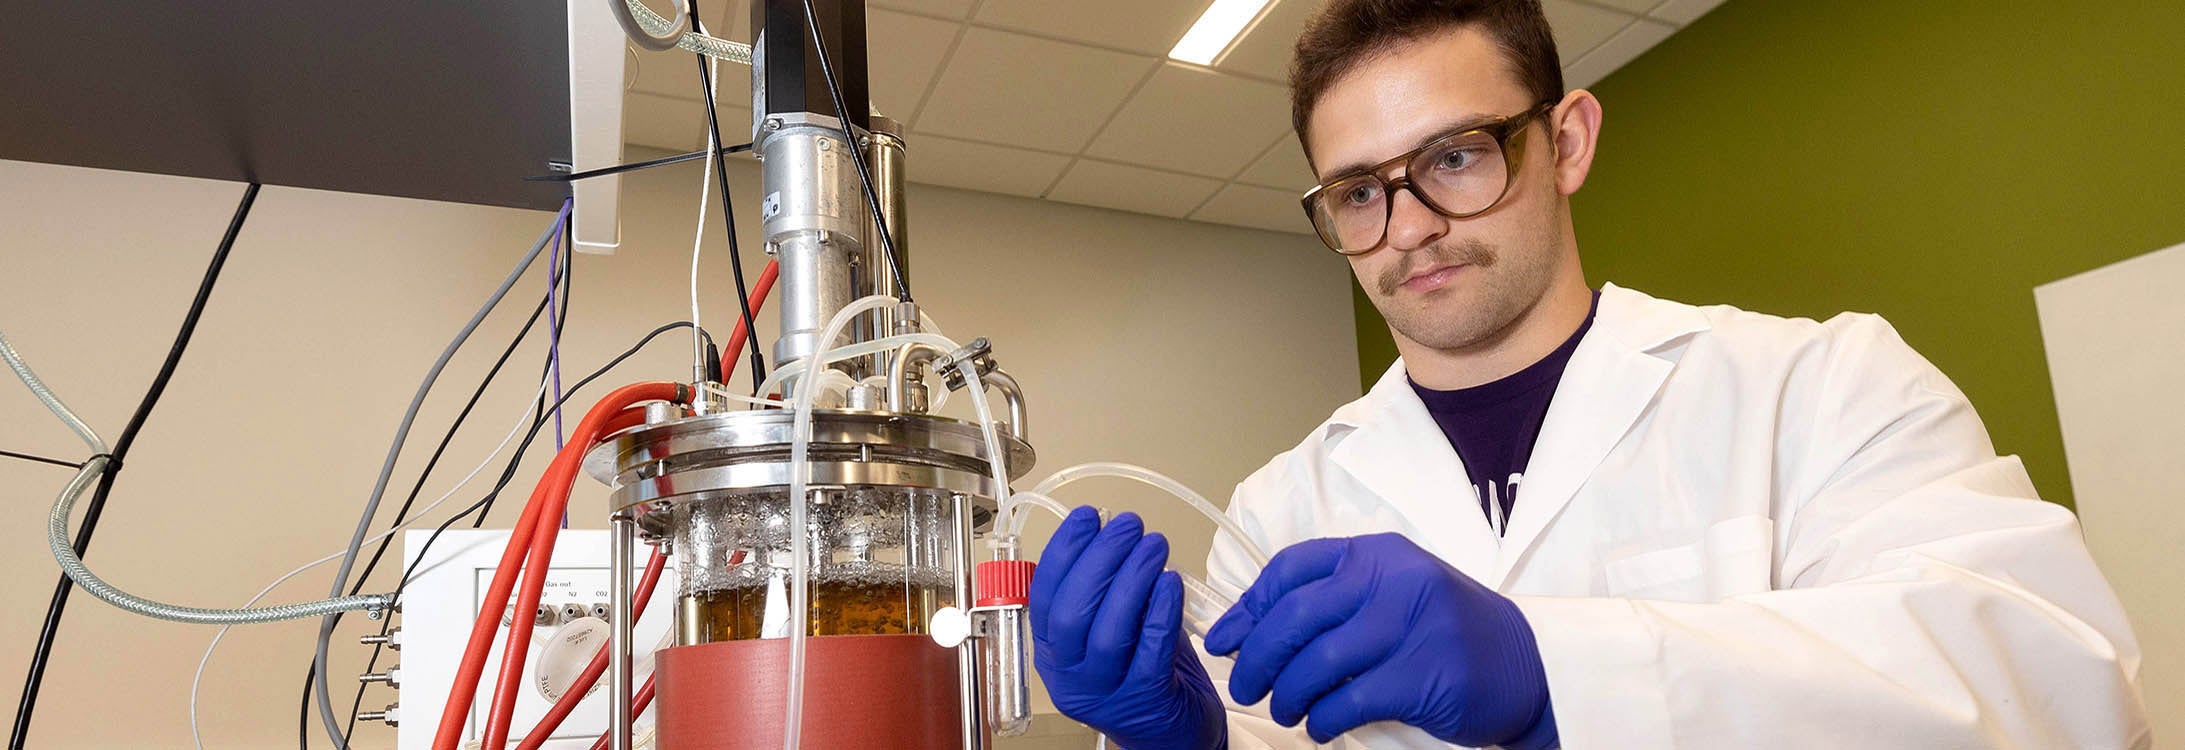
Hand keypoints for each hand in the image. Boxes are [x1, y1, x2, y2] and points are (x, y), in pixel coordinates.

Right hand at [1030, 507, 1225, 749]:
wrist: (1171, 732)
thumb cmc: (1142, 673)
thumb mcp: (1111, 629)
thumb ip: (1105, 589)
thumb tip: (1108, 532)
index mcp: (1053, 653)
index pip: (1044, 597)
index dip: (1064, 552)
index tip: (1087, 518)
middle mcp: (1071, 676)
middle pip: (1073, 612)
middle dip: (1100, 559)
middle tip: (1128, 526)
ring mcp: (1106, 691)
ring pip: (1108, 631)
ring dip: (1132, 578)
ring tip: (1154, 546)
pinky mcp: (1146, 698)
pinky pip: (1150, 649)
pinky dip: (1161, 610)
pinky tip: (1171, 582)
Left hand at [1203, 533, 1555, 747]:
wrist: (1526, 663)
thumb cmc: (1445, 629)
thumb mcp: (1393, 594)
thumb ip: (1332, 601)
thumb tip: (1247, 630)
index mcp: (1377, 555)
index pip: (1291, 568)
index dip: (1249, 606)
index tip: (1227, 638)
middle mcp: (1392, 582)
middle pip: (1294, 617)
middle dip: (1256, 658)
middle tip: (1246, 686)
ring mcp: (1410, 628)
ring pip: (1315, 663)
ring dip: (1287, 695)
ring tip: (1286, 710)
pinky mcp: (1422, 677)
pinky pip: (1348, 701)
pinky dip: (1322, 719)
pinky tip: (1321, 726)